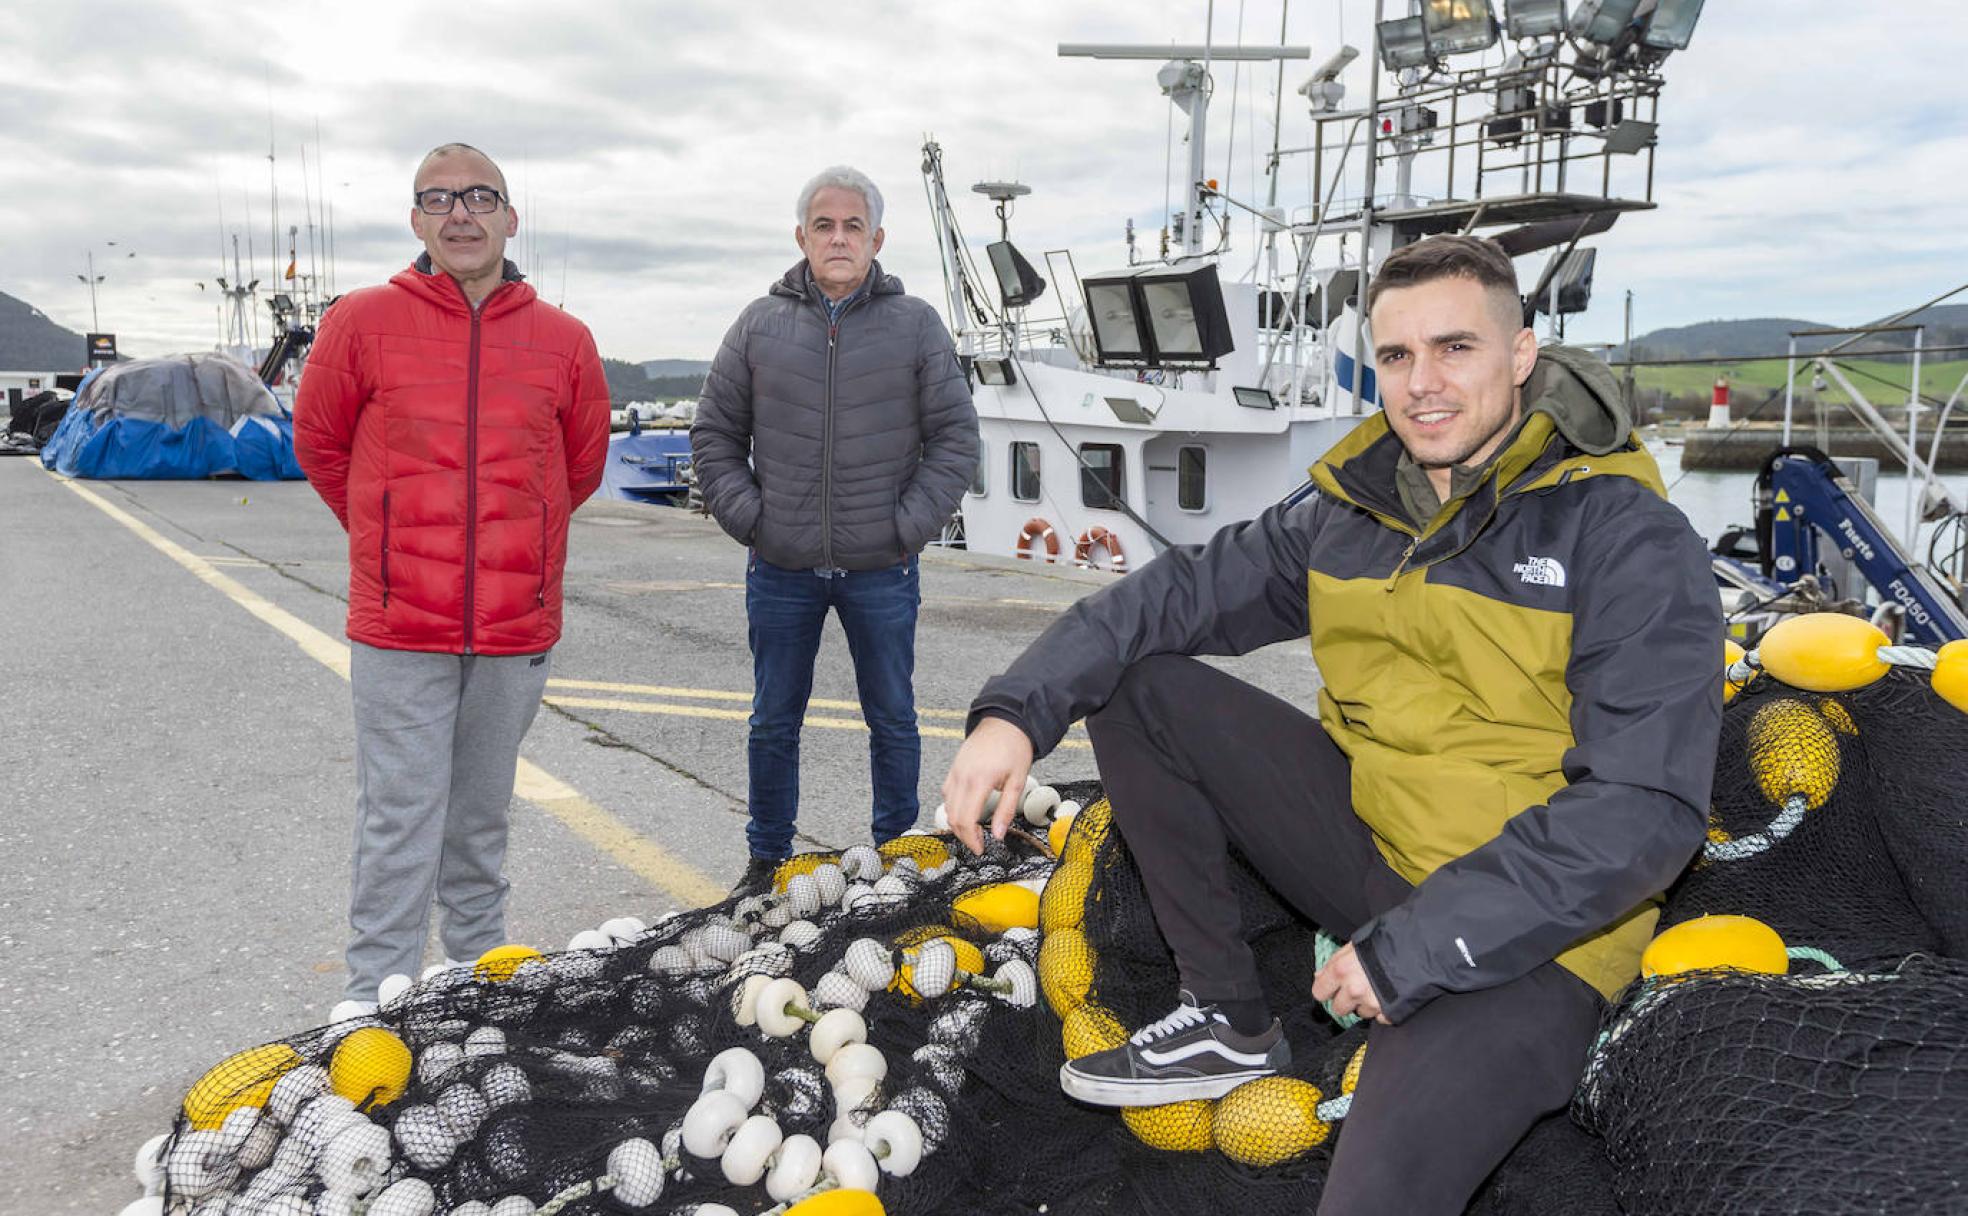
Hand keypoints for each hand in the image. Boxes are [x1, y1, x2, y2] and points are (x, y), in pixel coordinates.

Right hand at [940, 717, 1032, 854]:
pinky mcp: (953, 769)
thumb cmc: (1014, 749)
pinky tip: (967, 812)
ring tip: (975, 831)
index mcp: (980, 781)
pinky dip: (953, 808)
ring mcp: (955, 772)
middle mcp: (962, 777)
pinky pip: (947, 795)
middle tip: (979, 844)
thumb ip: (1006, 810)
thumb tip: (998, 835)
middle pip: (953, 817)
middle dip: (964, 836)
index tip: (981, 849)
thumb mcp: (1018, 781)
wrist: (1004, 723)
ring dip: (958, 824)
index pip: (966, 819)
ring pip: (947, 807)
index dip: (971, 839)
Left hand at [1311, 942, 1389, 1024]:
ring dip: (1366, 1004)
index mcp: (1341, 970)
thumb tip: (1321, 975)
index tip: (1331, 987)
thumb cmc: (1391, 940)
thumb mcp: (1358, 943)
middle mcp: (1353, 990)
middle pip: (1338, 1008)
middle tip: (1357, 987)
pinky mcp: (1389, 1013)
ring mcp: (1371, 1004)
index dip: (1326, 989)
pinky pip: (1380, 1017)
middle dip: (1346, 1000)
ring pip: (1360, 1013)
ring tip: (1378, 986)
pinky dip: (1383, 1009)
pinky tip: (1389, 994)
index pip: (1319, 992)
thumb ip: (1337, 960)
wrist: (1424, 948)